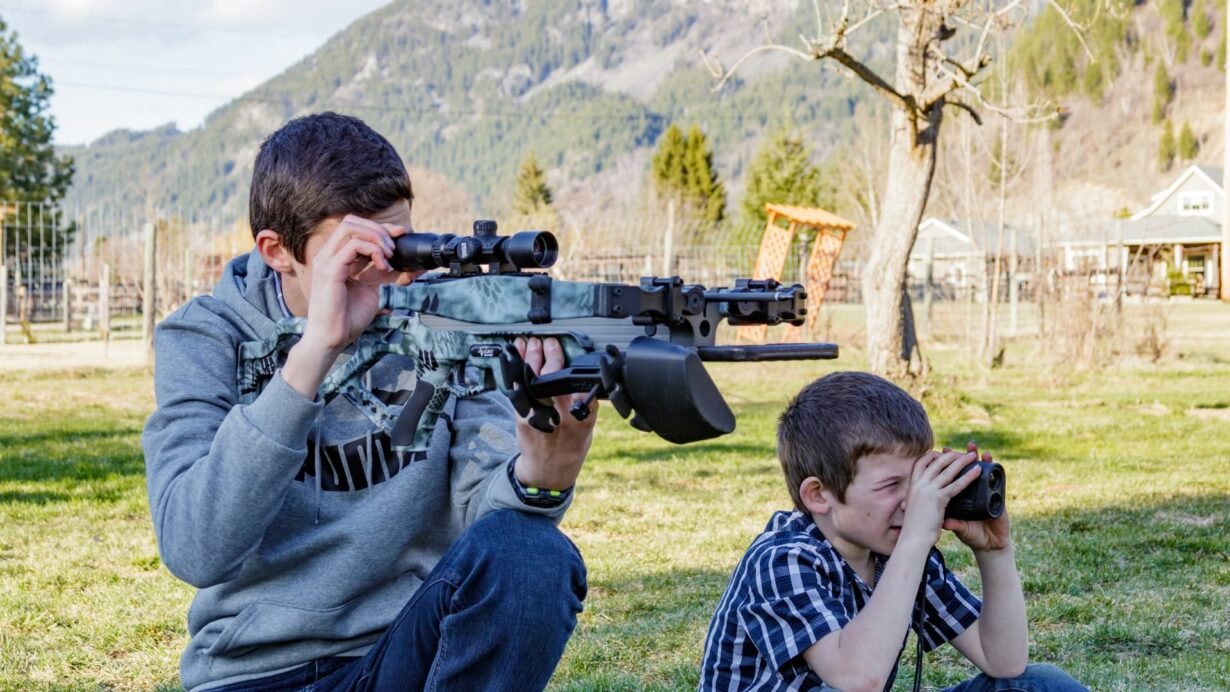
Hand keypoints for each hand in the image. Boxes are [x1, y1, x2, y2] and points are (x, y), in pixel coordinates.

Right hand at [301, 215, 410, 356]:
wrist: (332, 339)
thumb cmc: (348, 318)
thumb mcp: (374, 290)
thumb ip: (387, 275)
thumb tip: (413, 267)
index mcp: (335, 257)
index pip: (355, 228)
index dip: (380, 227)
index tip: (401, 234)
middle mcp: (328, 255)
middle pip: (351, 221)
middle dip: (378, 228)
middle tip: (394, 248)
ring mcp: (326, 260)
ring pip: (351, 227)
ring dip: (377, 237)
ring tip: (389, 256)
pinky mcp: (329, 270)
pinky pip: (353, 245)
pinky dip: (373, 250)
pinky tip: (383, 265)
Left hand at [512, 337, 596, 489]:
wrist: (548, 470)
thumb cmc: (570, 446)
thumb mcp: (589, 428)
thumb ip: (587, 404)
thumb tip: (583, 377)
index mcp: (582, 419)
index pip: (582, 389)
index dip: (576, 370)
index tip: (575, 355)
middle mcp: (559, 417)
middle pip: (554, 379)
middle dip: (550, 356)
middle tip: (550, 342)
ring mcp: (537, 416)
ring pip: (533, 380)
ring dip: (531, 357)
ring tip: (531, 343)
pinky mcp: (521, 416)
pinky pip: (517, 388)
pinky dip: (516, 369)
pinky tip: (515, 356)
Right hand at [901, 447, 980, 547]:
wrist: (913, 540)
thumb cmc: (914, 527)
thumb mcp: (914, 508)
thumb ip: (919, 499)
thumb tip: (922, 496)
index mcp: (912, 485)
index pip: (921, 462)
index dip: (933, 456)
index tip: (943, 454)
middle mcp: (918, 484)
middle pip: (936, 461)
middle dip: (951, 455)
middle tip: (963, 453)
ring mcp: (927, 490)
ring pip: (947, 470)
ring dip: (962, 460)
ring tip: (973, 455)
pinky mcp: (937, 499)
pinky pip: (956, 484)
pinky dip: (968, 476)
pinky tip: (977, 472)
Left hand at [944, 442, 1012, 552]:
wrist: (990, 545)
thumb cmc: (973, 534)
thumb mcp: (961, 528)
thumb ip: (954, 523)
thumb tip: (944, 522)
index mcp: (960, 497)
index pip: (952, 479)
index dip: (946, 467)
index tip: (938, 456)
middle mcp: (972, 492)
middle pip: (964, 471)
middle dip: (959, 458)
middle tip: (951, 449)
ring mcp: (985, 492)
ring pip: (980, 472)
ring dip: (977, 458)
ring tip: (972, 447)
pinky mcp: (997, 496)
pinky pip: (995, 480)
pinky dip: (993, 469)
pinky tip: (990, 460)